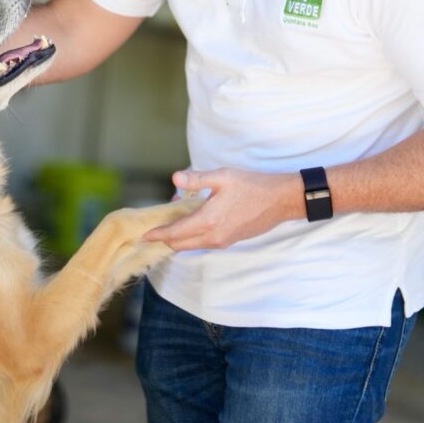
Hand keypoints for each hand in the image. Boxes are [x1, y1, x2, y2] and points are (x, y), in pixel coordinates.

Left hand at [144, 168, 303, 249]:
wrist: (279, 201)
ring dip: (180, 236)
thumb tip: (174, 179)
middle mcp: (213, 237)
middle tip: (156, 225)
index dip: (158, 234)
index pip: (175, 234)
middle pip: (180, 244)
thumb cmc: (251, 186)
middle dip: (165, 237)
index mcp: (208, 221)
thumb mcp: (222, 177)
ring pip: (192, 245)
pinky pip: (204, 243)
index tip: (144, 235)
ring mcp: (222, 241)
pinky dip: (193, 236)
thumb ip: (196, 179)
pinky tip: (193, 220)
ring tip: (174, 217)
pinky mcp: (230, 241)